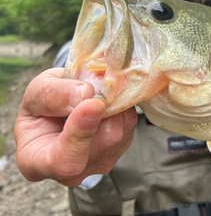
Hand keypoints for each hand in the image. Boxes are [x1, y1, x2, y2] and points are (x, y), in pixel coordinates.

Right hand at [14, 68, 137, 186]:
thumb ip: (53, 94)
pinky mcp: (121, 146)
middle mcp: (72, 171)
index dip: (81, 133)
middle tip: (103, 83)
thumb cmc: (42, 105)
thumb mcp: (36, 92)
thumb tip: (85, 93)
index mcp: (37, 162)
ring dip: (113, 103)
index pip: (64, 160)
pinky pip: (129, 123)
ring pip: (120, 132)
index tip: (94, 103)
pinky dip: (122, 104)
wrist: (59, 105)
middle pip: (103, 143)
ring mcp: (100, 161)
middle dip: (106, 111)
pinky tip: (107, 95)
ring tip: (98, 87)